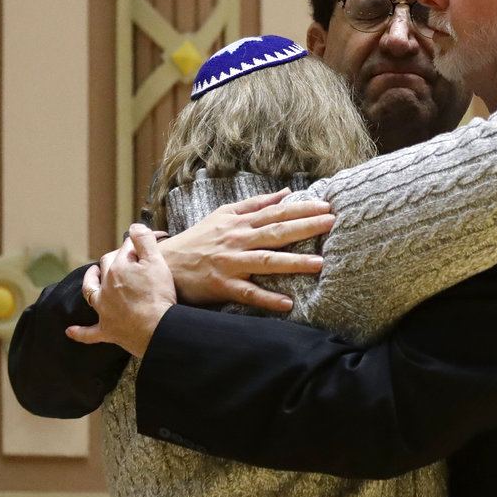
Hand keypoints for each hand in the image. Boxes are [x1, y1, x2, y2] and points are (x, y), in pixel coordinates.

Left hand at [67, 223, 176, 356]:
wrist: (156, 328)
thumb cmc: (158, 295)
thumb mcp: (157, 261)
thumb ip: (144, 241)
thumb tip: (134, 227)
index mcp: (118, 268)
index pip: (124, 249)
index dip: (136, 243)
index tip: (147, 241)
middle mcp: (106, 287)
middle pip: (105, 266)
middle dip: (112, 259)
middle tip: (124, 258)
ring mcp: (104, 309)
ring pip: (91, 292)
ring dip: (90, 283)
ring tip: (92, 275)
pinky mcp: (107, 330)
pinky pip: (88, 332)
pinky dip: (80, 331)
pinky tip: (70, 330)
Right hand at [159, 190, 334, 307]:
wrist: (164, 264)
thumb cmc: (198, 239)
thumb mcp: (224, 215)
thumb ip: (255, 204)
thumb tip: (285, 193)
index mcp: (240, 223)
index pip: (276, 213)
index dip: (302, 209)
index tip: (326, 206)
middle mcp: (238, 241)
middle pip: (276, 232)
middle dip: (305, 227)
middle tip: (331, 223)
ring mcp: (230, 264)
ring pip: (266, 261)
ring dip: (293, 262)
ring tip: (319, 263)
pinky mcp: (222, 286)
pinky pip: (248, 293)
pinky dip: (267, 298)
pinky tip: (287, 303)